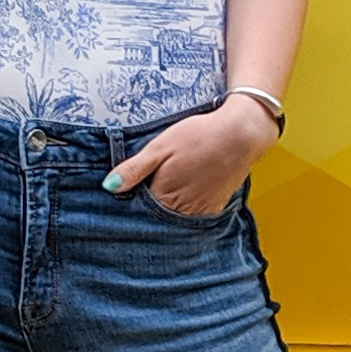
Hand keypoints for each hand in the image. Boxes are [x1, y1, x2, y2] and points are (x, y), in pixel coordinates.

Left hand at [105, 97, 273, 220]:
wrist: (241, 134)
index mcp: (164, 196)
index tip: (129, 189)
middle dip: (148, 207)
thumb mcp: (160, 146)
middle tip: (149, 185)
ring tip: (170, 186)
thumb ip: (134, 169)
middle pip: (156, 217)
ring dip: (167, 208)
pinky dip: (185, 207)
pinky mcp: (215, 208)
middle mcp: (182, 211)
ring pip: (174, 217)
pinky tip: (186, 189)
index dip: (131, 199)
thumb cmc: (199, 136)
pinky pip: (193, 215)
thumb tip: (109, 187)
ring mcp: (200, 212)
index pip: (137, 210)